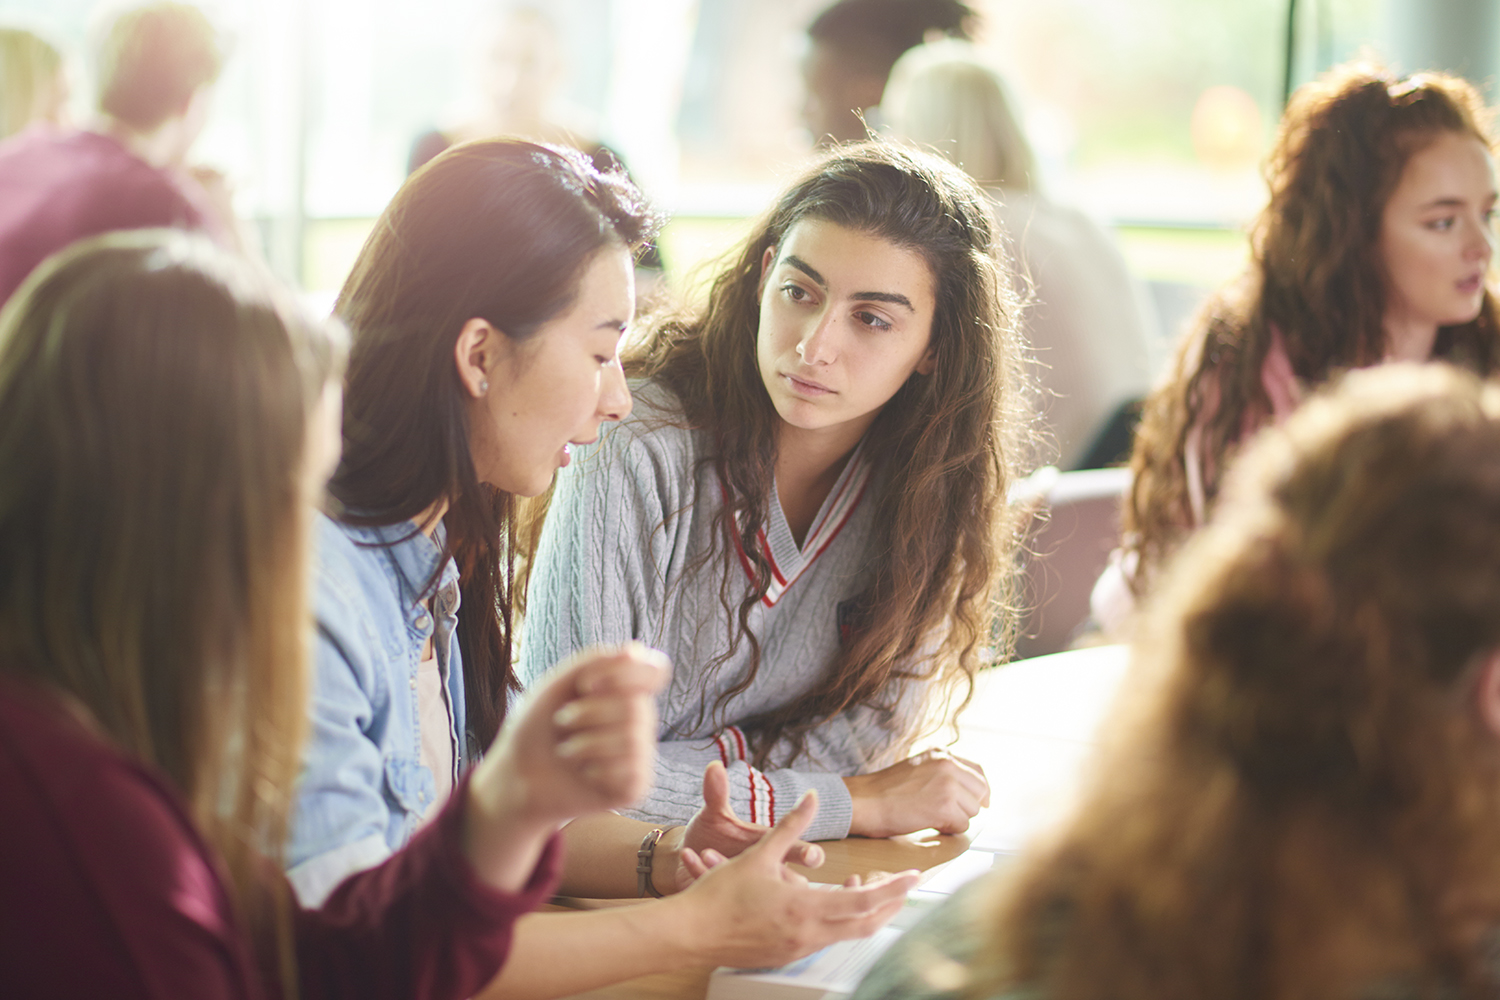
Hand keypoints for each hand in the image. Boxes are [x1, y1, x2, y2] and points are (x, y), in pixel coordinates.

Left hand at [465, 642, 668, 890]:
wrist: (515, 774)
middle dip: (588, 714)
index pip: (656, 671)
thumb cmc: (537, 727)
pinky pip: (630, 773)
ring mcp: (639, 754)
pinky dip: (595, 772)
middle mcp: (639, 721)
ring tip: (566, 751)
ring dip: (585, 744)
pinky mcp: (635, 786)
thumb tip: (637, 650)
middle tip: (562, 723)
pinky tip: (583, 775)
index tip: (584, 684)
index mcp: (626, 691)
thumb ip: (596, 661)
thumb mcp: (560, 684)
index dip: (622, 674)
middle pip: (637, 707)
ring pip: (631, 739)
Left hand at [659, 762, 823, 892]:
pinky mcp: (723, 904)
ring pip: (752, 891)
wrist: (683, 858)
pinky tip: (688, 855)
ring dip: (728, 869)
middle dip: (773, 872)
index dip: (807, 854)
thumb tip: (714, 766)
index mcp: (769, 848)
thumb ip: (717, 794)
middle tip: (757, 862)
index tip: (813, 855)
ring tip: (707, 852)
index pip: (796, 851)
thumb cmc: (710, 834)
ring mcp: (746, 892)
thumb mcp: (715, 814)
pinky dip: (701, 872)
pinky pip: (719, 891)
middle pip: (784, 881)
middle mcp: (763, 873)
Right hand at [666, 789, 919, 967]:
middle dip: (889, 903)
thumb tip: (812, 799)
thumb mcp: (759, 855)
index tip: (915, 876)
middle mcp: (808, 935)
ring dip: (862, 911)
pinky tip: (829, 901)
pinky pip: (826, 938)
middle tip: (901, 884)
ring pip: (847, 933)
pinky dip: (839, 920)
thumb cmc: (719, 896)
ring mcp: (798, 949)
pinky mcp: (786, 954)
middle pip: (866, 924)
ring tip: (863, 886)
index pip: (866, 902)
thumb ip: (791, 826)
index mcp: (805, 909)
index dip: (894, 888)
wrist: (689, 933)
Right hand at [843, 748, 989, 837]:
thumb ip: (941, 773)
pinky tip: (930, 825)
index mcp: (941, 753)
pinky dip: (948, 830)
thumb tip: (967, 792)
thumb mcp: (917, 769)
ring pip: (972, 810)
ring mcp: (947, 784)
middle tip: (951, 816)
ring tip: (932, 817)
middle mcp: (947, 764)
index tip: (978, 802)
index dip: (979, 790)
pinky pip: (962, 826)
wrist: (863, 800)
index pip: (978, 771)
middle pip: (980, 791)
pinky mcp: (944, 806)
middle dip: (968, 806)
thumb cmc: (883, 791)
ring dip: (956, 819)